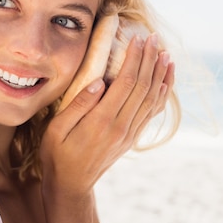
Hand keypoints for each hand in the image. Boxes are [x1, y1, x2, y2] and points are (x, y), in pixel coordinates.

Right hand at [40, 33, 174, 198]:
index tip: (138, 38)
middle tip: (153, 38)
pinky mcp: (131, 138)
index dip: (135, 58)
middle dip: (150, 59)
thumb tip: (98, 82)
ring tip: (165, 54)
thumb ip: (78, 105)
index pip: (126, 82)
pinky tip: (164, 82)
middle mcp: (121, 127)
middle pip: (143, 87)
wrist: (71, 185)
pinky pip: (151, 113)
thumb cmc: (57, 154)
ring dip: (160, 75)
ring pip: (152, 99)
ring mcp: (129, 133)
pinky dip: (161, 95)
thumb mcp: (57, 130)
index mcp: (102, 121)